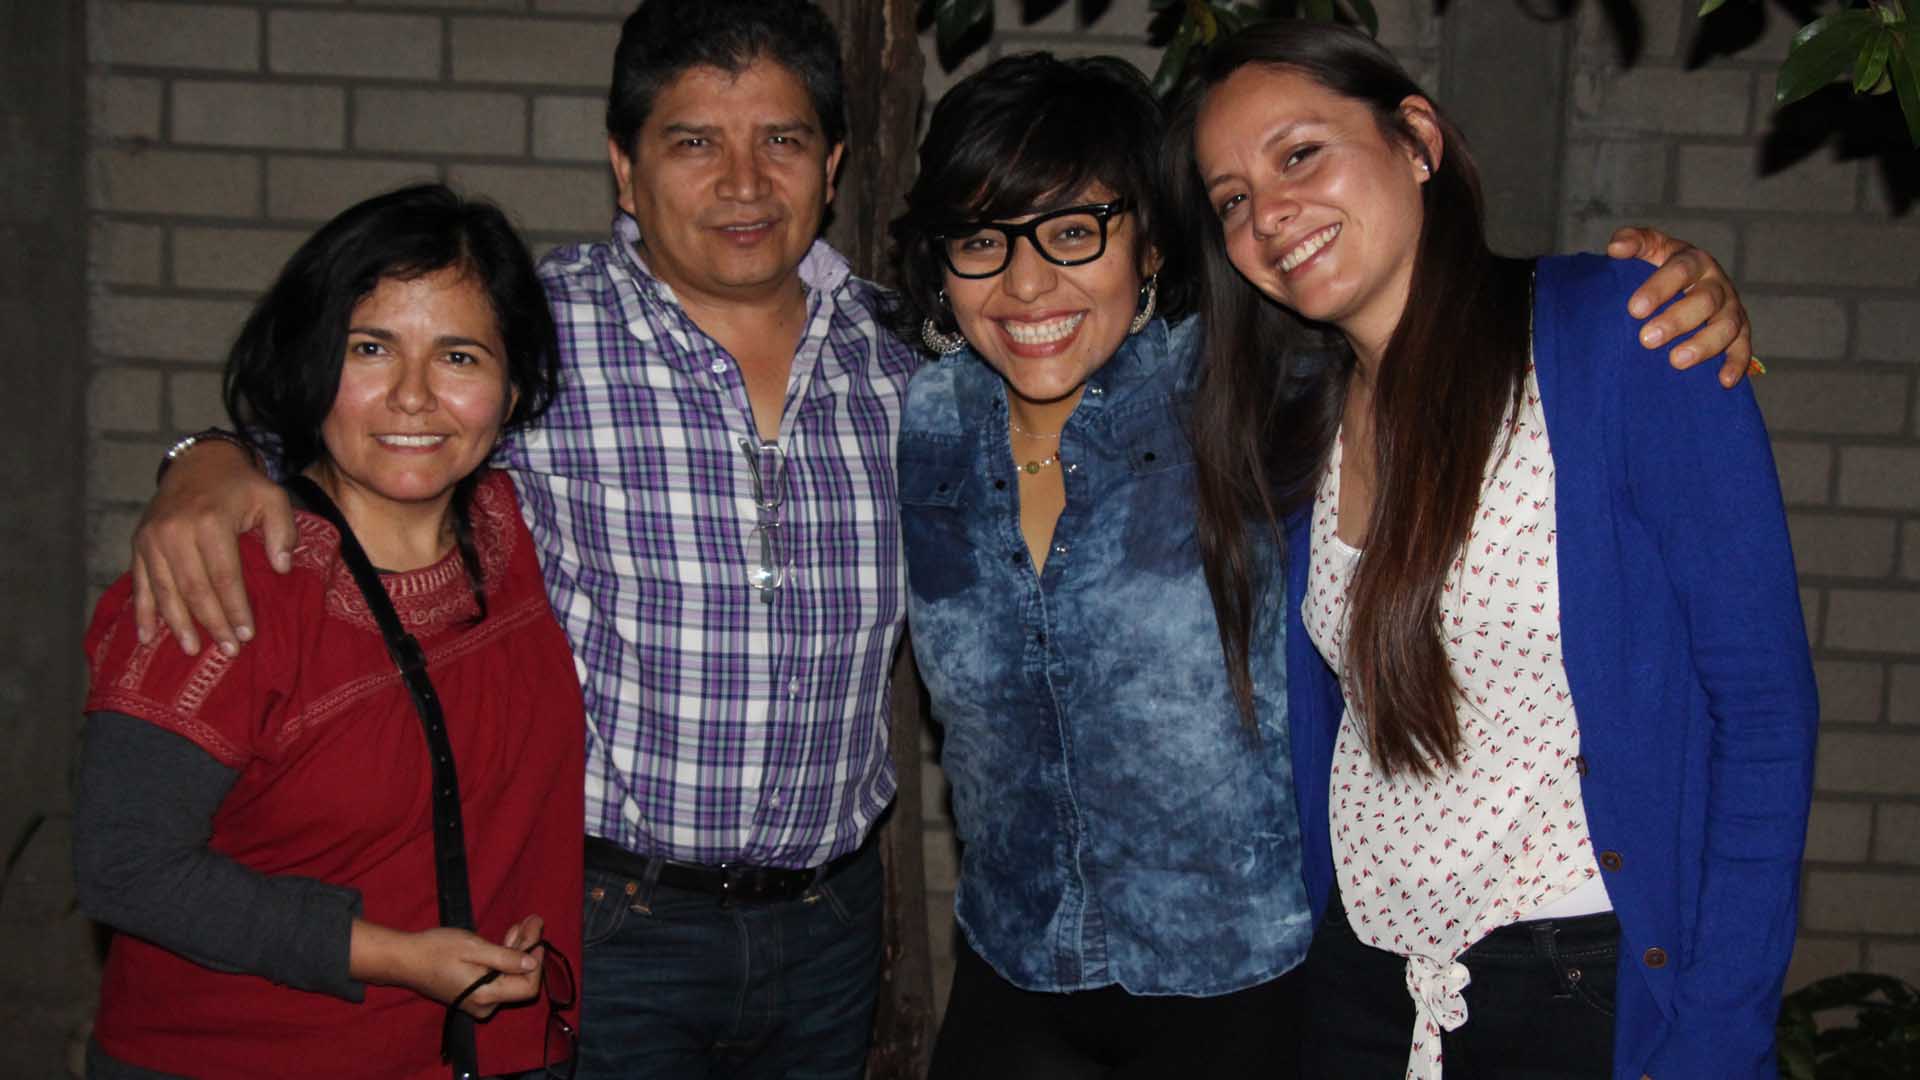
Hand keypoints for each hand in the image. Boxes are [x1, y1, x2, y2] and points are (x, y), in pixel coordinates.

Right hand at [131, 441, 292, 655]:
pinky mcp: (139, 544)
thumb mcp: (272, 497)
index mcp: (209, 521)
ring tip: (192, 650)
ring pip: (165, 590)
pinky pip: (140, 583)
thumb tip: (282, 568)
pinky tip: (146, 636)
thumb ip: (283, 530)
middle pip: (194, 588)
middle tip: (227, 650)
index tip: (247, 634)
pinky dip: (142, 611)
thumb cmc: (241, 485)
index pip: (224, 576)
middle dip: (211, 623)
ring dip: (177, 625)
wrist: (199, 462)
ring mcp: (152, 539)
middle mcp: (175, 531)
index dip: (235, 608)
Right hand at [351, 915, 544, 1019]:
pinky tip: (507, 938)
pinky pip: (498, 978)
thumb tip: (532, 963)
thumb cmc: (436, 950)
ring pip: (510, 977)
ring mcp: (479, 1002)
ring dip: (518, 950)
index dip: (537, 960)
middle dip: (529, 948)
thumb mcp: (474, 948)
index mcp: (486, 995)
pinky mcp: (474, 995)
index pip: (528, 986)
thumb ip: (505, 958)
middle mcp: (485, 1005)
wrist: (406, 959)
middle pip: (520, 979)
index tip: (537, 933)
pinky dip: (504, 958)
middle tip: (532, 920)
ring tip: (522, 924)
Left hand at [1607, 226, 1754, 387]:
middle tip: (1646, 339)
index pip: (1680, 269)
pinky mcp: (1739, 330)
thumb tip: (1616, 248)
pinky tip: (1724, 382)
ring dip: (1703, 345)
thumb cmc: (1658, 267)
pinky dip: (1736, 363)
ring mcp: (1730, 307)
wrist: (1682, 284)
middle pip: (1705, 300)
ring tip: (1676, 361)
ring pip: (1726, 325)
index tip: (1634, 310)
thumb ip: (1634, 241)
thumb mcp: (1648, 248)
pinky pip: (1743, 347)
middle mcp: (1716, 282)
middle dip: (1677, 321)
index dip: (1659, 288)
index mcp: (1693, 260)